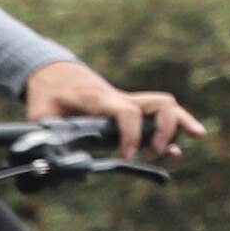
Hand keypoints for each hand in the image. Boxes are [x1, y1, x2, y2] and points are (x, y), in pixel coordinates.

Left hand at [22, 59, 205, 158]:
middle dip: (169, 126)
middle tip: (160, 150)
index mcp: (99, 99)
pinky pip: (155, 115)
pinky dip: (170, 129)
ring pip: (163, 106)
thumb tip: (46, 157)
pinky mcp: (128, 108)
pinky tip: (176, 149)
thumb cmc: (47, 93)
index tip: (128, 155)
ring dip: (181, 123)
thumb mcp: (38, 113)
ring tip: (190, 142)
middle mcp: (119, 98)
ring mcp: (127, 102)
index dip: (131, 134)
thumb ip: (43, 134)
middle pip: (159, 104)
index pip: (126, 112)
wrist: (53, 73)